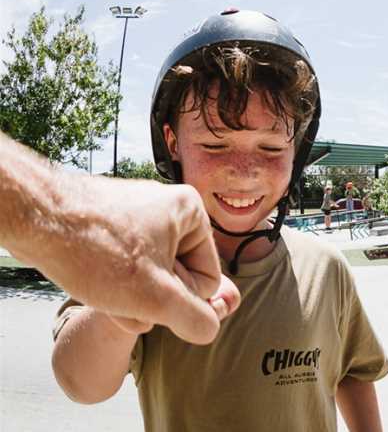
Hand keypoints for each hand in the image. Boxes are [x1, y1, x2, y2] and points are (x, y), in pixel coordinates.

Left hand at [41, 178, 234, 344]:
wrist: (32, 216)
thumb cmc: (94, 250)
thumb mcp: (154, 296)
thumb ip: (193, 318)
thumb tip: (208, 329)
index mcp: (191, 211)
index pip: (207, 280)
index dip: (179, 302)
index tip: (148, 298)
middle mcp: (167, 206)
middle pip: (176, 277)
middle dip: (150, 300)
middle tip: (122, 302)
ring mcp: (137, 212)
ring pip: (148, 274)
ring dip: (131, 297)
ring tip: (103, 296)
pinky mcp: (109, 221)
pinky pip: (125, 262)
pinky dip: (114, 282)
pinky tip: (94, 290)